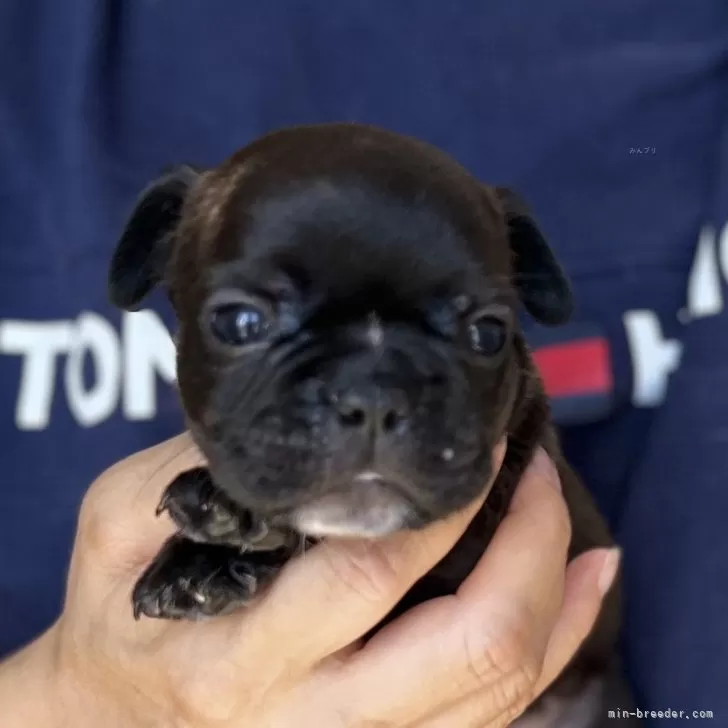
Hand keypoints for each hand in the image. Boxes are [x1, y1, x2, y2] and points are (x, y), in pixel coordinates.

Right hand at [0, 434, 617, 726]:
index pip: (365, 575)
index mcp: (239, 656)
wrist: (104, 723)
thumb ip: (189, 470)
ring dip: (555, 600)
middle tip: (534, 472)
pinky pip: (494, 718)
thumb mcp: (116, 525)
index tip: (475, 447)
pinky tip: (577, 595)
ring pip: (499, 692)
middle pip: (468, 645)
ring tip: (572, 525)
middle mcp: (311, 720)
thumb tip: (292, 426)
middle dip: (527, 549)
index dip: (440, 507)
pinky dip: (553, 654)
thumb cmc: (115, 619)